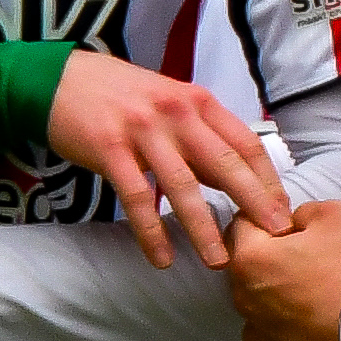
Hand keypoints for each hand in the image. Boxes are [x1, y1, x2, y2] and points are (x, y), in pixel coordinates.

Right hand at [42, 54, 295, 269]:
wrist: (58, 79)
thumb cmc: (119, 95)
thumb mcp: (169, 101)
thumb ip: (199, 133)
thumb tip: (233, 176)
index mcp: (196, 101)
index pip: (245, 143)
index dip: (267, 179)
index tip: (282, 211)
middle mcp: (176, 112)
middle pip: (224, 163)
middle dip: (254, 203)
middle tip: (273, 238)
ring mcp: (143, 131)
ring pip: (183, 186)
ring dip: (203, 227)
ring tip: (218, 261)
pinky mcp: (110, 150)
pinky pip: (137, 198)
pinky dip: (151, 232)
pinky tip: (162, 258)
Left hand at [222, 200, 340, 340]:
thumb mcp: (336, 215)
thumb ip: (305, 211)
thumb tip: (298, 221)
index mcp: (251, 258)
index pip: (243, 223)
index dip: (270, 218)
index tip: (292, 225)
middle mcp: (245, 296)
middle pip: (249, 263)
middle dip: (272, 256)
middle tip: (310, 256)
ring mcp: (257, 329)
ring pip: (259, 299)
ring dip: (279, 291)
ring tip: (317, 289)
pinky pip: (270, 330)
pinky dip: (285, 323)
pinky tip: (313, 316)